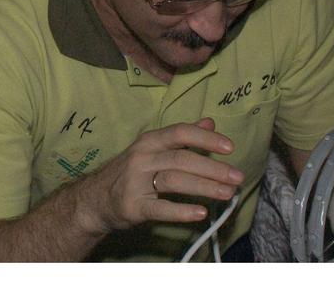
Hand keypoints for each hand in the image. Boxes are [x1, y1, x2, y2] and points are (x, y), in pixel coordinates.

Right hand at [80, 118, 244, 234]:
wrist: (96, 199)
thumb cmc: (131, 173)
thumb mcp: (153, 149)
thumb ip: (182, 137)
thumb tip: (210, 121)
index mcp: (149, 141)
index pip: (180, 132)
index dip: (205, 138)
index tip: (229, 147)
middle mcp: (142, 157)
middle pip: (181, 158)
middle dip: (212, 168)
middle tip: (237, 177)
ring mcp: (135, 181)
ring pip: (174, 180)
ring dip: (204, 187)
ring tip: (228, 194)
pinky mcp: (133, 205)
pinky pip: (160, 208)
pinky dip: (181, 210)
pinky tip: (200, 212)